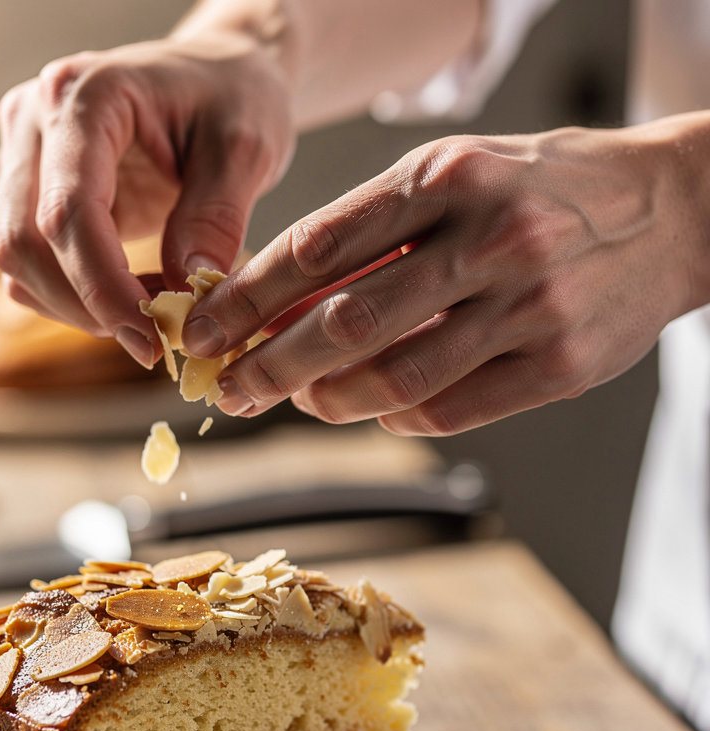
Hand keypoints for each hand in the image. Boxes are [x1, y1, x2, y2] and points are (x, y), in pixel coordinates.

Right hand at [0, 31, 295, 366]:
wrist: (220, 79)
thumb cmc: (235, 98)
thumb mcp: (247, 148)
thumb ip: (216, 216)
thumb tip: (185, 288)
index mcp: (84, 96)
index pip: (68, 210)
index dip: (103, 286)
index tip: (152, 336)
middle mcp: (34, 121)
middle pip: (24, 244)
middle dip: (88, 307)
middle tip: (155, 340)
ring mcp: (23, 158)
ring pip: (18, 265)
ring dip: (80, 309)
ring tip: (153, 312)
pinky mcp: (30, 194)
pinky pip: (32, 269)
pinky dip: (77, 300)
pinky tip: (133, 296)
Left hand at [182, 115, 709, 433]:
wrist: (674, 209)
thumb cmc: (542, 190)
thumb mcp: (454, 176)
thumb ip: (373, 232)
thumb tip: (280, 303)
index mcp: (447, 176)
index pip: (317, 247)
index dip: (247, 299)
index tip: (205, 331)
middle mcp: (488, 237)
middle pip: (345, 322)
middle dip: (270, 366)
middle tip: (231, 389)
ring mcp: (530, 305)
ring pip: (394, 379)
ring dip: (329, 400)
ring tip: (300, 400)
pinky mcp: (559, 365)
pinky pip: (449, 409)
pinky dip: (396, 416)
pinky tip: (375, 408)